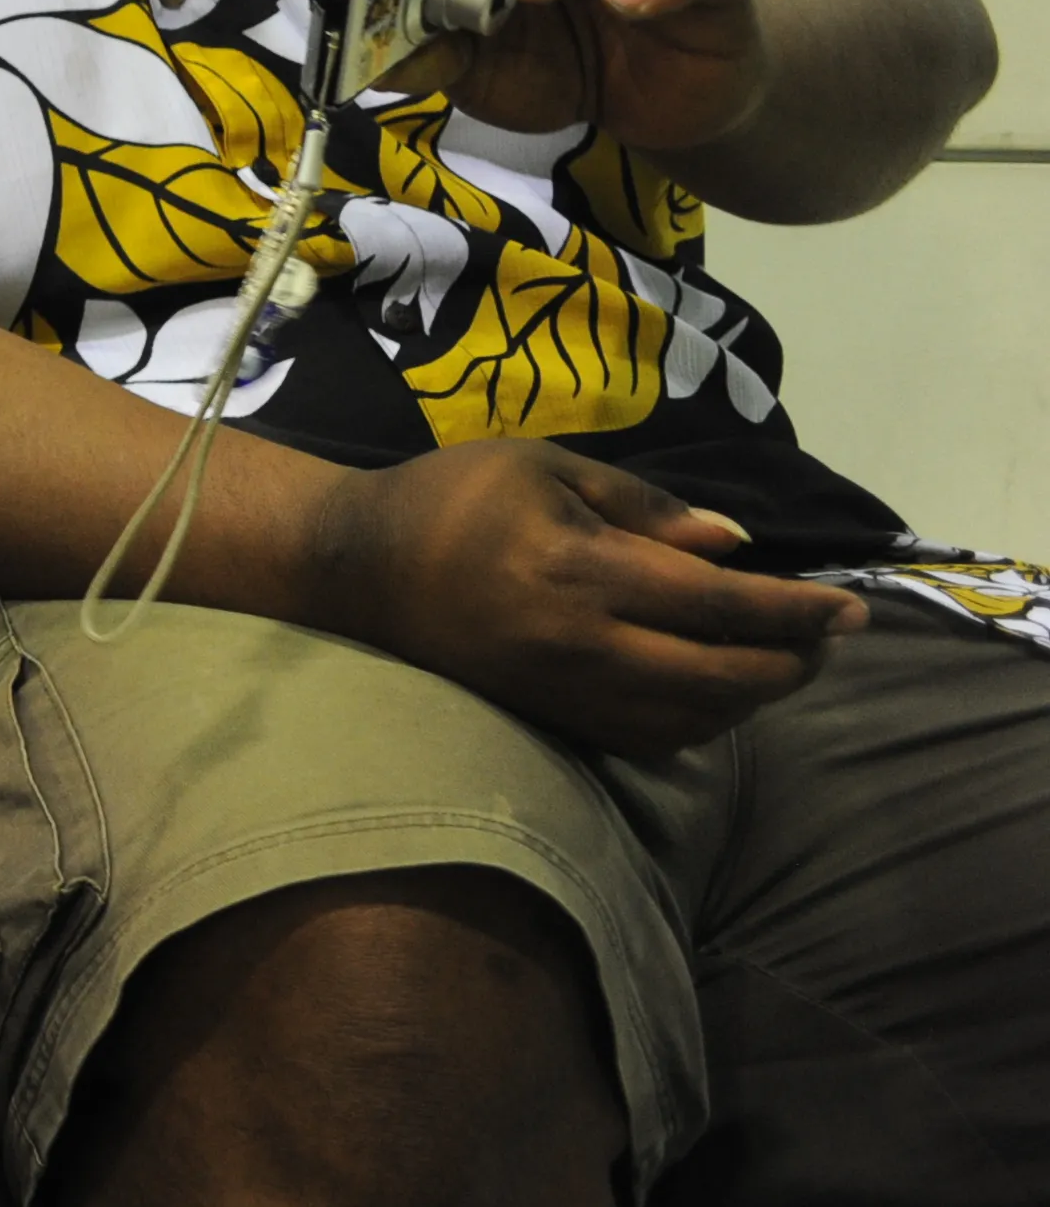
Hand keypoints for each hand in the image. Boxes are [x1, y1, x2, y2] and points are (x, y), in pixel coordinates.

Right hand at [306, 435, 863, 754]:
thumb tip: (733, 546)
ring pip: (692, 719)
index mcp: (579, 568)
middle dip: (790, 662)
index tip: (851, 609)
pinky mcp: (548, 717)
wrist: (356, 568)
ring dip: (751, 698)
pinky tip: (715, 690)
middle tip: (825, 639)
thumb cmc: (452, 496)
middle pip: (720, 675)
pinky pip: (648, 739)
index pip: (718, 602)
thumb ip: (645, 506)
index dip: (795, 610)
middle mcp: (579, 642)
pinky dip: (702, 722)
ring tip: (778, 662)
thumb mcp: (546, 467)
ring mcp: (563, 691)